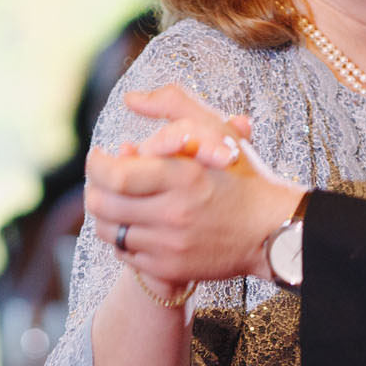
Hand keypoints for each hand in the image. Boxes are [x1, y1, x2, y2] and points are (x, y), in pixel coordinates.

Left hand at [85, 84, 305, 283]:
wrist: (271, 230)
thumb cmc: (242, 176)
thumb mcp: (216, 132)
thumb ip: (174, 104)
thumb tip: (131, 98)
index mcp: (184, 176)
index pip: (116, 176)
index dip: (96, 165)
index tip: (98, 156)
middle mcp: (174, 213)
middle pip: (104, 205)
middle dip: (94, 188)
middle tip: (102, 179)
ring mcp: (170, 244)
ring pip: (109, 231)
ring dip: (105, 214)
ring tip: (116, 201)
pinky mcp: (170, 267)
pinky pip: (124, 254)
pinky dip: (121, 238)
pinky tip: (135, 224)